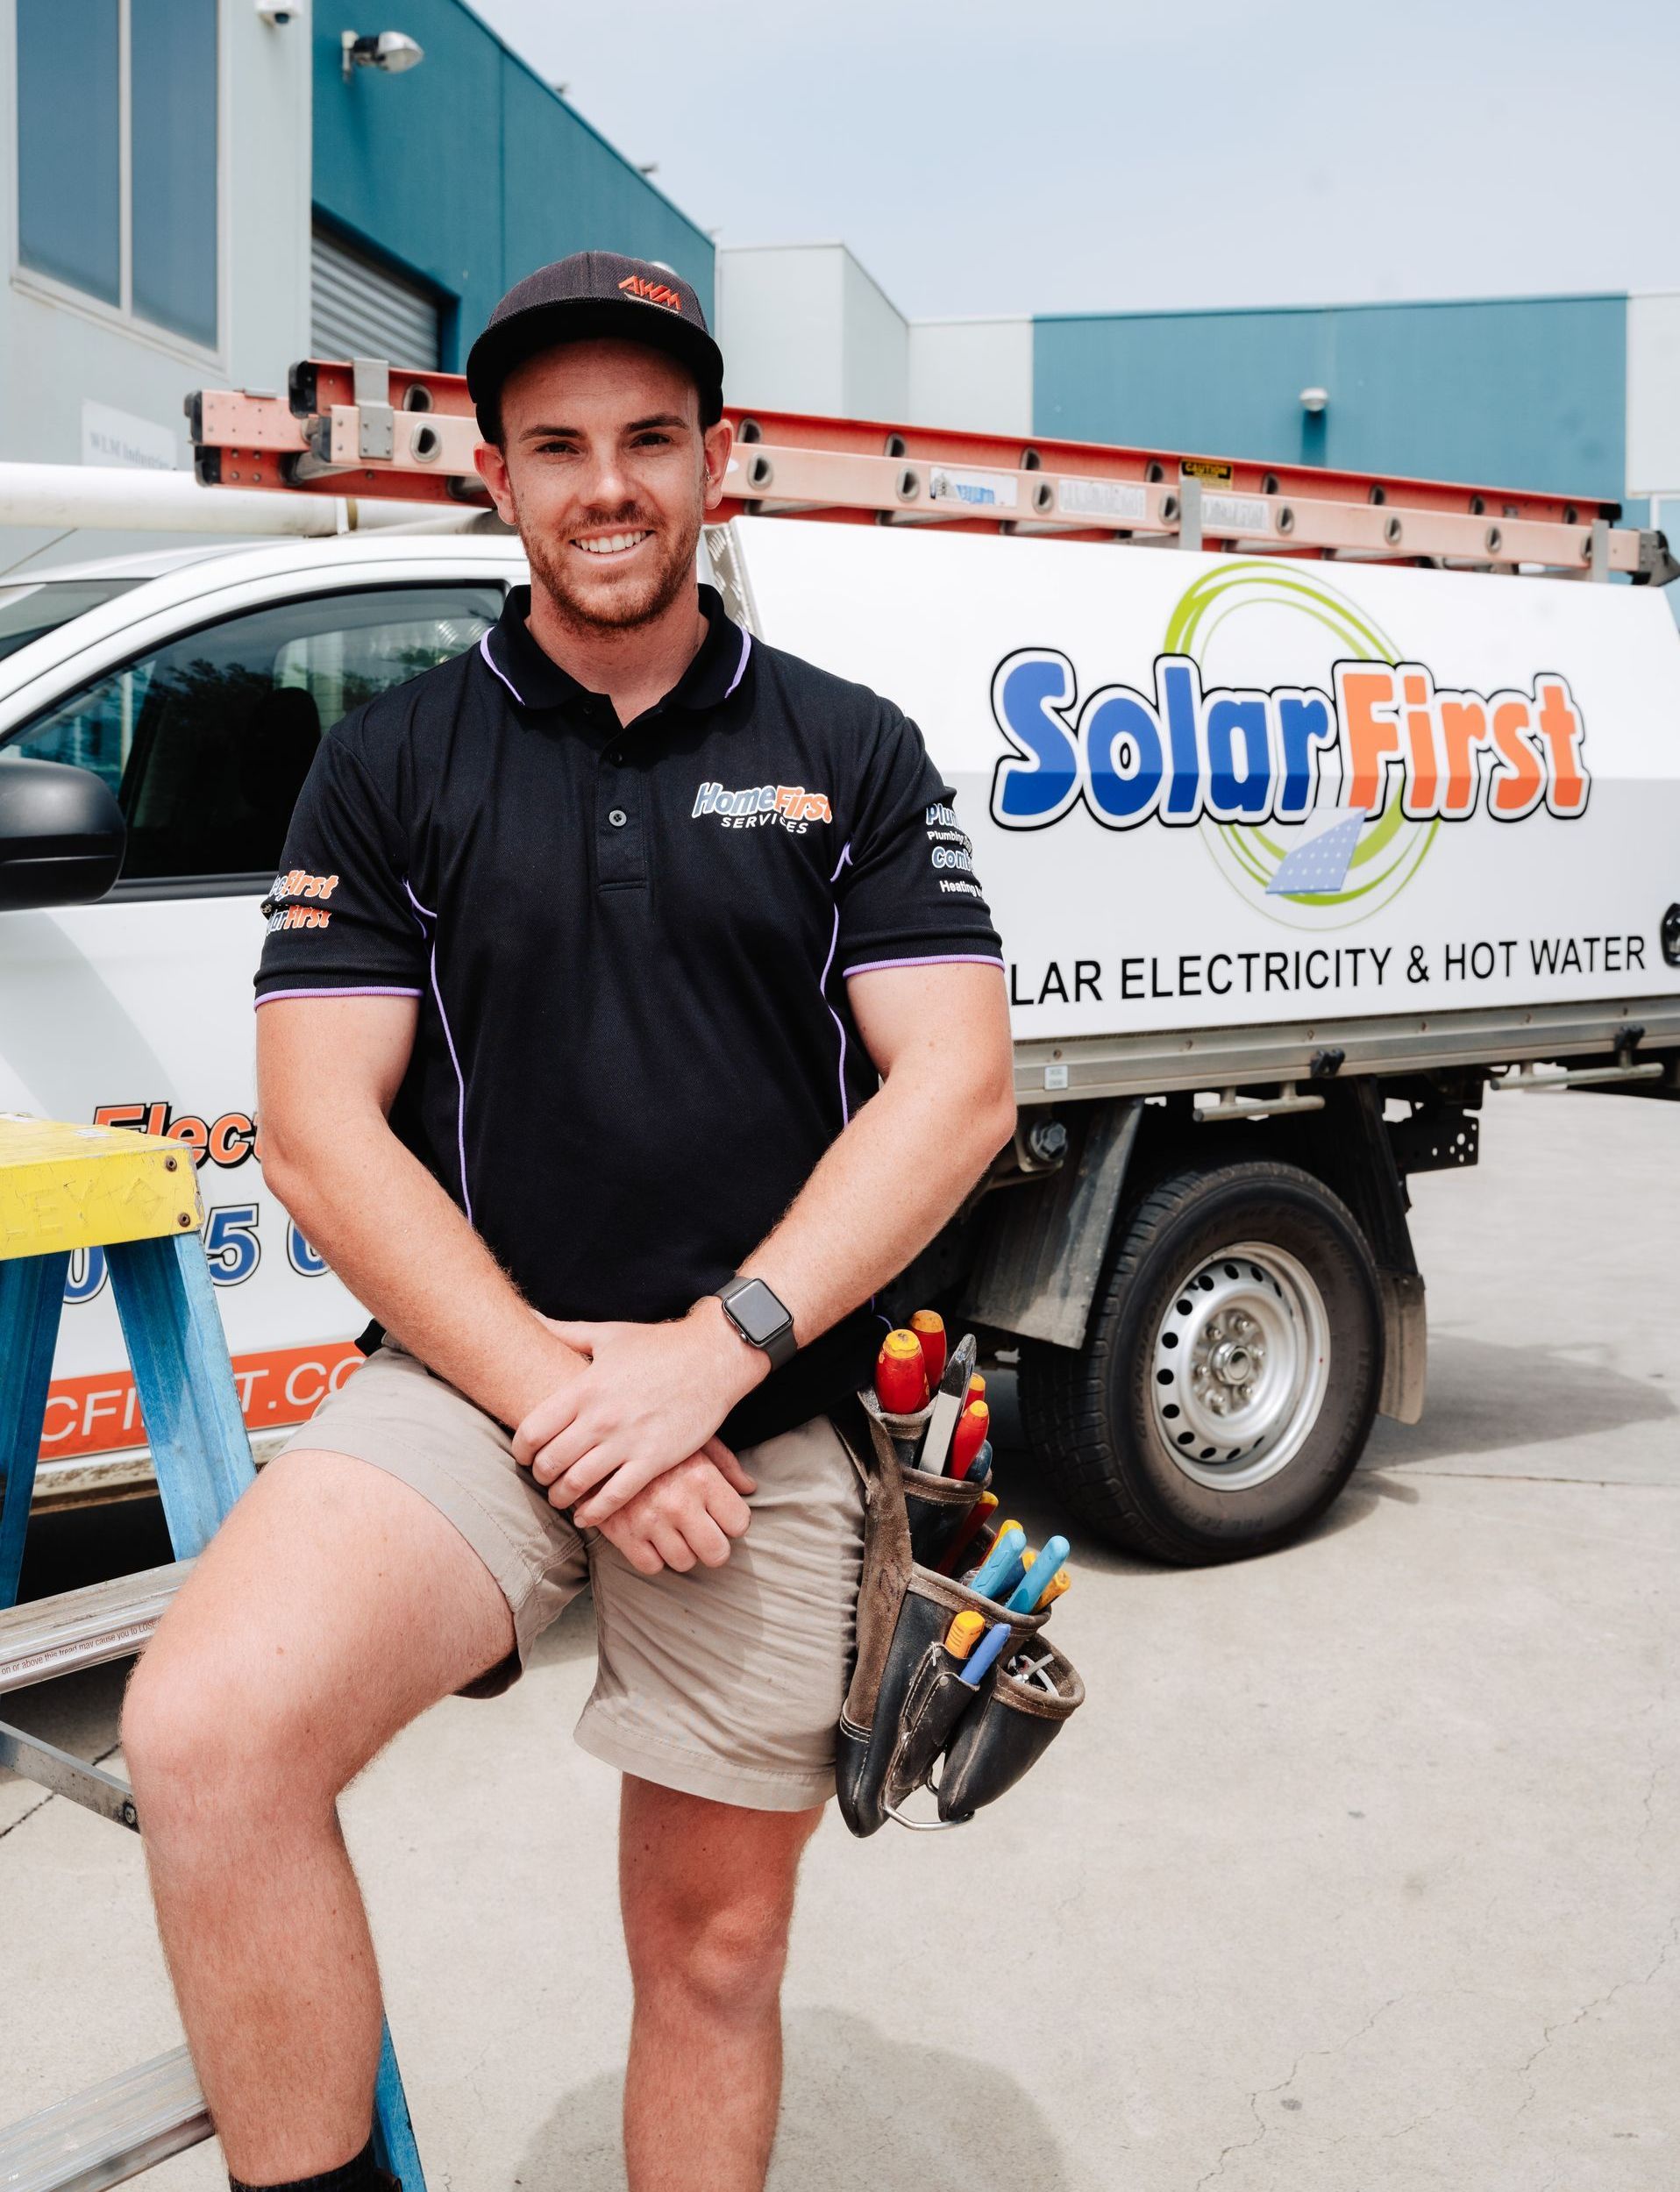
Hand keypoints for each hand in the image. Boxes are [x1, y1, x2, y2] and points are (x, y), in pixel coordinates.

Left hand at [512, 1302, 767, 1524]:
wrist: (713, 1357)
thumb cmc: (659, 1345)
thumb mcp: (607, 1334)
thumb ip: (564, 1332)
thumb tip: (529, 1318)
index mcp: (585, 1387)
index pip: (533, 1430)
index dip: (520, 1449)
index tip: (523, 1455)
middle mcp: (601, 1417)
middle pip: (551, 1462)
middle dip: (540, 1476)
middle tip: (542, 1478)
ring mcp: (628, 1441)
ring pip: (577, 1483)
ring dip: (561, 1496)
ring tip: (561, 1497)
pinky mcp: (654, 1460)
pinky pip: (614, 1497)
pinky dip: (594, 1512)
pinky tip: (585, 1515)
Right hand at [591, 1442, 754, 1574]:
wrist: (596, 1436)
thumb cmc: (655, 1437)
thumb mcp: (694, 1439)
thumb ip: (726, 1464)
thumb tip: (749, 1488)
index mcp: (702, 1477)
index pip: (739, 1522)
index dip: (733, 1521)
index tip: (723, 1515)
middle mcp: (679, 1503)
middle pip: (716, 1553)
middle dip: (715, 1547)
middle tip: (705, 1534)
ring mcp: (650, 1521)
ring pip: (684, 1562)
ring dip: (683, 1551)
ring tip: (675, 1530)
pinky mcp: (623, 1533)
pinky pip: (651, 1566)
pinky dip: (653, 1556)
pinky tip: (651, 1536)